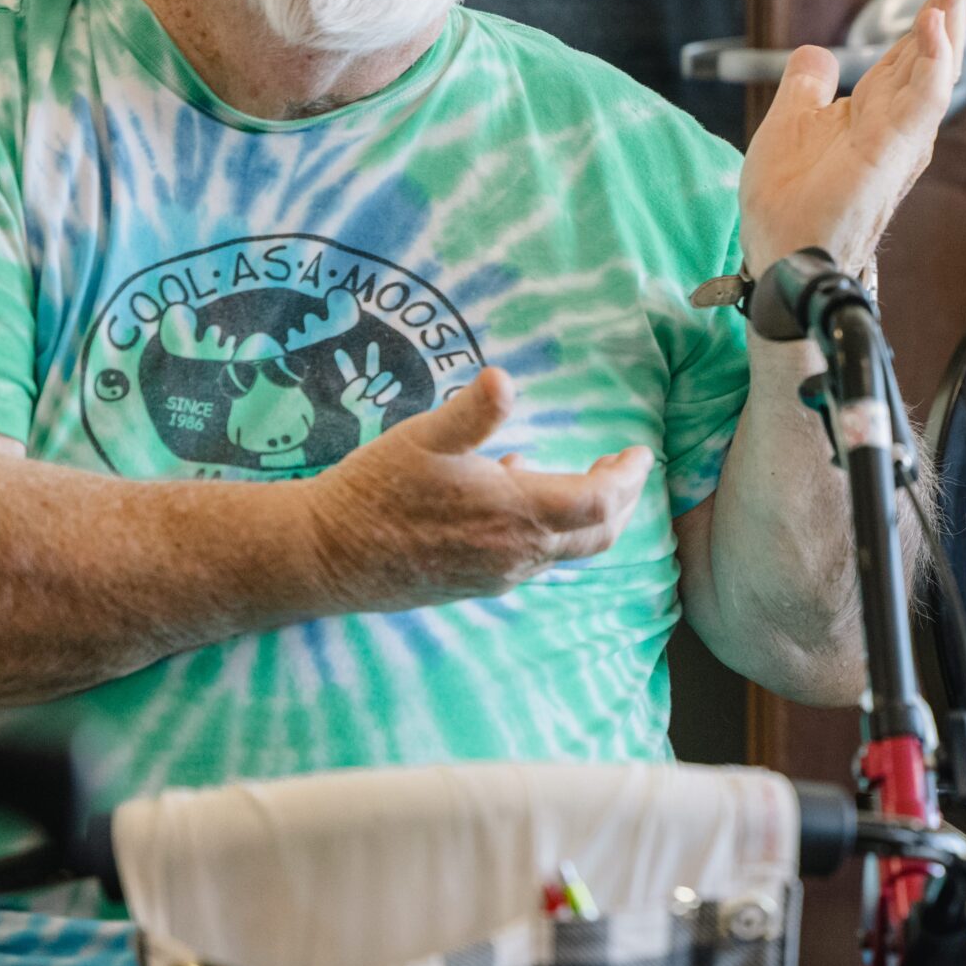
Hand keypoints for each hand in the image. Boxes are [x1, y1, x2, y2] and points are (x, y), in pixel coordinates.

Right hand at [303, 367, 651, 612]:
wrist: (326, 556)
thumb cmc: (374, 491)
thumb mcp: (422, 438)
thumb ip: (472, 412)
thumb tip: (503, 379)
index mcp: (515, 514)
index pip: (600, 502)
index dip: (628, 478)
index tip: (640, 453)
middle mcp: (516, 554)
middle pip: (598, 535)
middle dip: (622, 500)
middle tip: (624, 467)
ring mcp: (498, 575)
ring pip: (568, 552)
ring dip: (589, 518)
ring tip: (585, 477)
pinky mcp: (477, 585)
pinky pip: (534, 560)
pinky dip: (551, 530)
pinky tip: (518, 494)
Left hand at [333, 344, 400, 432]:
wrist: (371, 418)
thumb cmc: (357, 409)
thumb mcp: (348, 401)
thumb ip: (352, 389)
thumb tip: (365, 379)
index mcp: (356, 380)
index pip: (349, 370)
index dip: (344, 362)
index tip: (337, 352)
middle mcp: (370, 378)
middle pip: (373, 364)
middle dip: (373, 355)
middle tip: (373, 344)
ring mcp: (382, 382)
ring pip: (383, 377)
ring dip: (376, 388)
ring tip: (372, 398)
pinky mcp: (393, 387)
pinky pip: (393, 386)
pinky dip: (386, 395)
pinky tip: (379, 401)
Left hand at [737, 0, 965, 276]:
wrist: (780, 257)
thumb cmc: (787, 207)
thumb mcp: (787, 125)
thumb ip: (807, 87)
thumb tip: (816, 54)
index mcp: (874, 113)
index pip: (908, 52)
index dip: (926, 10)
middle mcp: (897, 123)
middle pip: (932, 51)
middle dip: (949, 2)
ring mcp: (900, 138)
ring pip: (937, 67)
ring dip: (949, 18)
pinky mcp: (894, 152)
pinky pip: (923, 100)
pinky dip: (933, 61)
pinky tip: (933, 26)